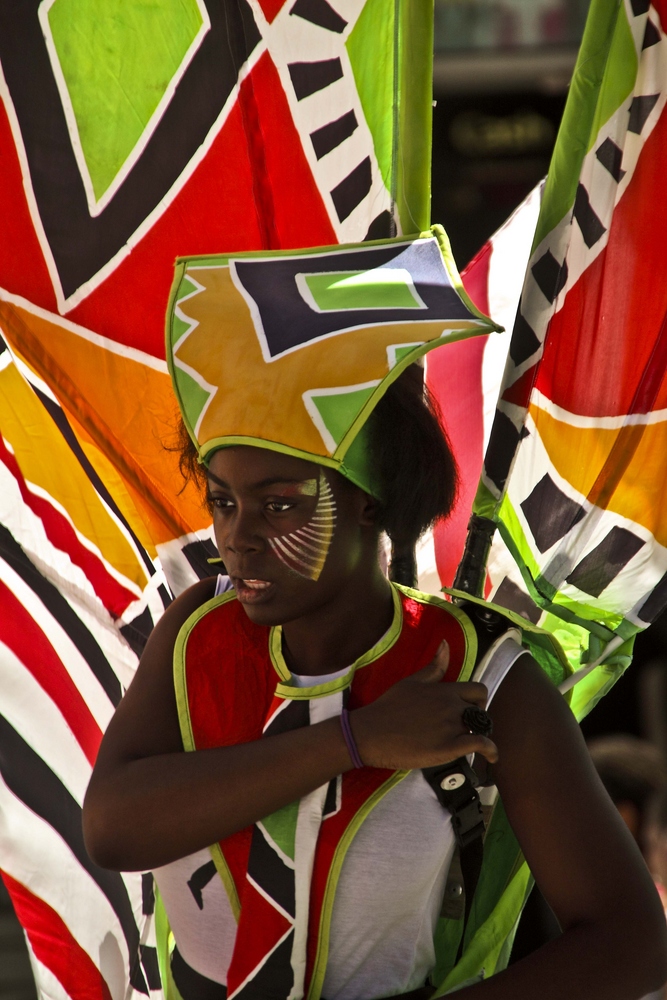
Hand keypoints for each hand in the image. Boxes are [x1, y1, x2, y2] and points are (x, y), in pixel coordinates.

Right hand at [349, 641, 498, 769]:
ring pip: (480, 728)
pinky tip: (491, 756)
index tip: (472, 708)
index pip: (478, 690)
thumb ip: (434, 666)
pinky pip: (480, 745)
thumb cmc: (388, 707)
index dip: (479, 700)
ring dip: (480, 735)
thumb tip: (446, 643)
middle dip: (478, 718)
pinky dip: (491, 750)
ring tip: (472, 742)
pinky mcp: (448, 748)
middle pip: (481, 710)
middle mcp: (451, 706)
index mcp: (444, 690)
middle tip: (468, 727)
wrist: (371, 733)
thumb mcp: (411, 681)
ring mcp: (451, 727)